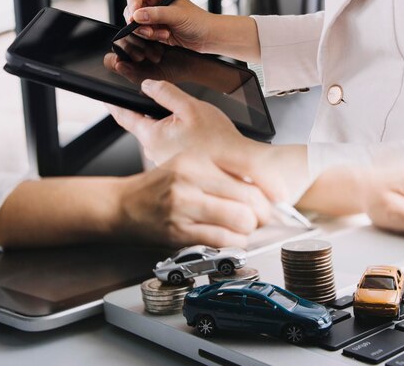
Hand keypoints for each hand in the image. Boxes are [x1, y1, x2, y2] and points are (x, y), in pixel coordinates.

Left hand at [107, 79, 245, 163]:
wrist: (237, 166)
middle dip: (155, 114)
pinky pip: (171, 147)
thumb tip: (148, 85)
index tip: (107, 98)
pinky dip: (180, 139)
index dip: (114, 105)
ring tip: (195, 126)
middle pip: (146, 126)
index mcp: (153, 136)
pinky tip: (198, 138)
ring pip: (161, 136)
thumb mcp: (191, 107)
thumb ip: (166, 93)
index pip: (125, 117)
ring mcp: (164, 162)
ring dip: (171, 127)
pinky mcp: (176, 167)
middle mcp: (154, 153)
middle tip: (177, 109)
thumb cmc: (218, 141)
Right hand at [115, 153, 271, 247]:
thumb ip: (222, 174)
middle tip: (261, 217)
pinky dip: (235, 243)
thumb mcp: (189, 167)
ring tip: (244, 227)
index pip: (247, 170)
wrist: (121, 205)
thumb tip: (261, 189)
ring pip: (240, 220)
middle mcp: (191, 180)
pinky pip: (222, 240)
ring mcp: (184, 206)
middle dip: (263, 212)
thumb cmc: (159, 187)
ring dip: (249, 229)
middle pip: (249, 198)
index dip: (271, 186)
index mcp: (196, 160)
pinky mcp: (179, 232)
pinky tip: (231, 239)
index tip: (282, 197)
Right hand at [124, 0, 260, 61]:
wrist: (206, 36)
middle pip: (131, 10)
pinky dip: (152, 37)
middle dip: (139, 23)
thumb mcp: (177, 16)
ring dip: (148, 32)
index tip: (134, 18)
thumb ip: (157, 15)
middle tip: (149, 31)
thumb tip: (137, 16)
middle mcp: (153, 1)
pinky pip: (143, 33)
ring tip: (164, 33)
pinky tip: (166, 36)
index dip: (132, 5)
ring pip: (136, 24)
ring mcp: (153, 15)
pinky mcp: (154, 28)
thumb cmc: (197, 21)